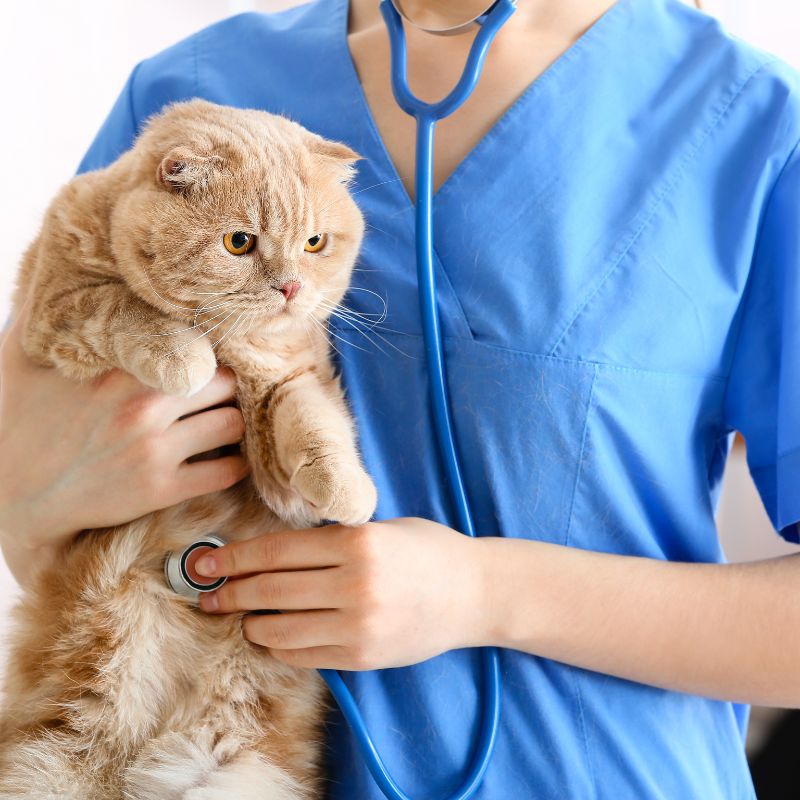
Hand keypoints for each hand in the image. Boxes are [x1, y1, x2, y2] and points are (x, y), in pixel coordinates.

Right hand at [0, 304, 249, 555]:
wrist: (17, 498)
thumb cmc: (23, 423)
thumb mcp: (22, 360)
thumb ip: (40, 313)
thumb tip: (48, 266)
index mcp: (118, 369)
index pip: (196, 346)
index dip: (209, 352)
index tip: (209, 360)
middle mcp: (142, 406)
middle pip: (226, 383)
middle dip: (226, 389)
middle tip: (218, 396)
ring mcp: (153, 450)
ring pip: (233, 424)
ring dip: (232, 425)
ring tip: (220, 424)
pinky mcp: (160, 488)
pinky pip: (227, 471)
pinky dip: (233, 466)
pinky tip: (221, 460)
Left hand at [195, 517, 489, 669]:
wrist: (475, 594)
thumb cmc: (428, 551)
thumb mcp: (380, 529)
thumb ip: (331, 540)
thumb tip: (269, 552)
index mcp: (357, 544)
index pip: (276, 551)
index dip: (234, 557)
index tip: (207, 562)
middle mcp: (355, 585)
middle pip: (270, 590)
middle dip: (230, 592)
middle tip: (207, 593)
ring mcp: (358, 626)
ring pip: (279, 630)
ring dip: (252, 623)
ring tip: (243, 616)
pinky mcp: (362, 657)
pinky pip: (303, 656)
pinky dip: (279, 647)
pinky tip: (273, 635)